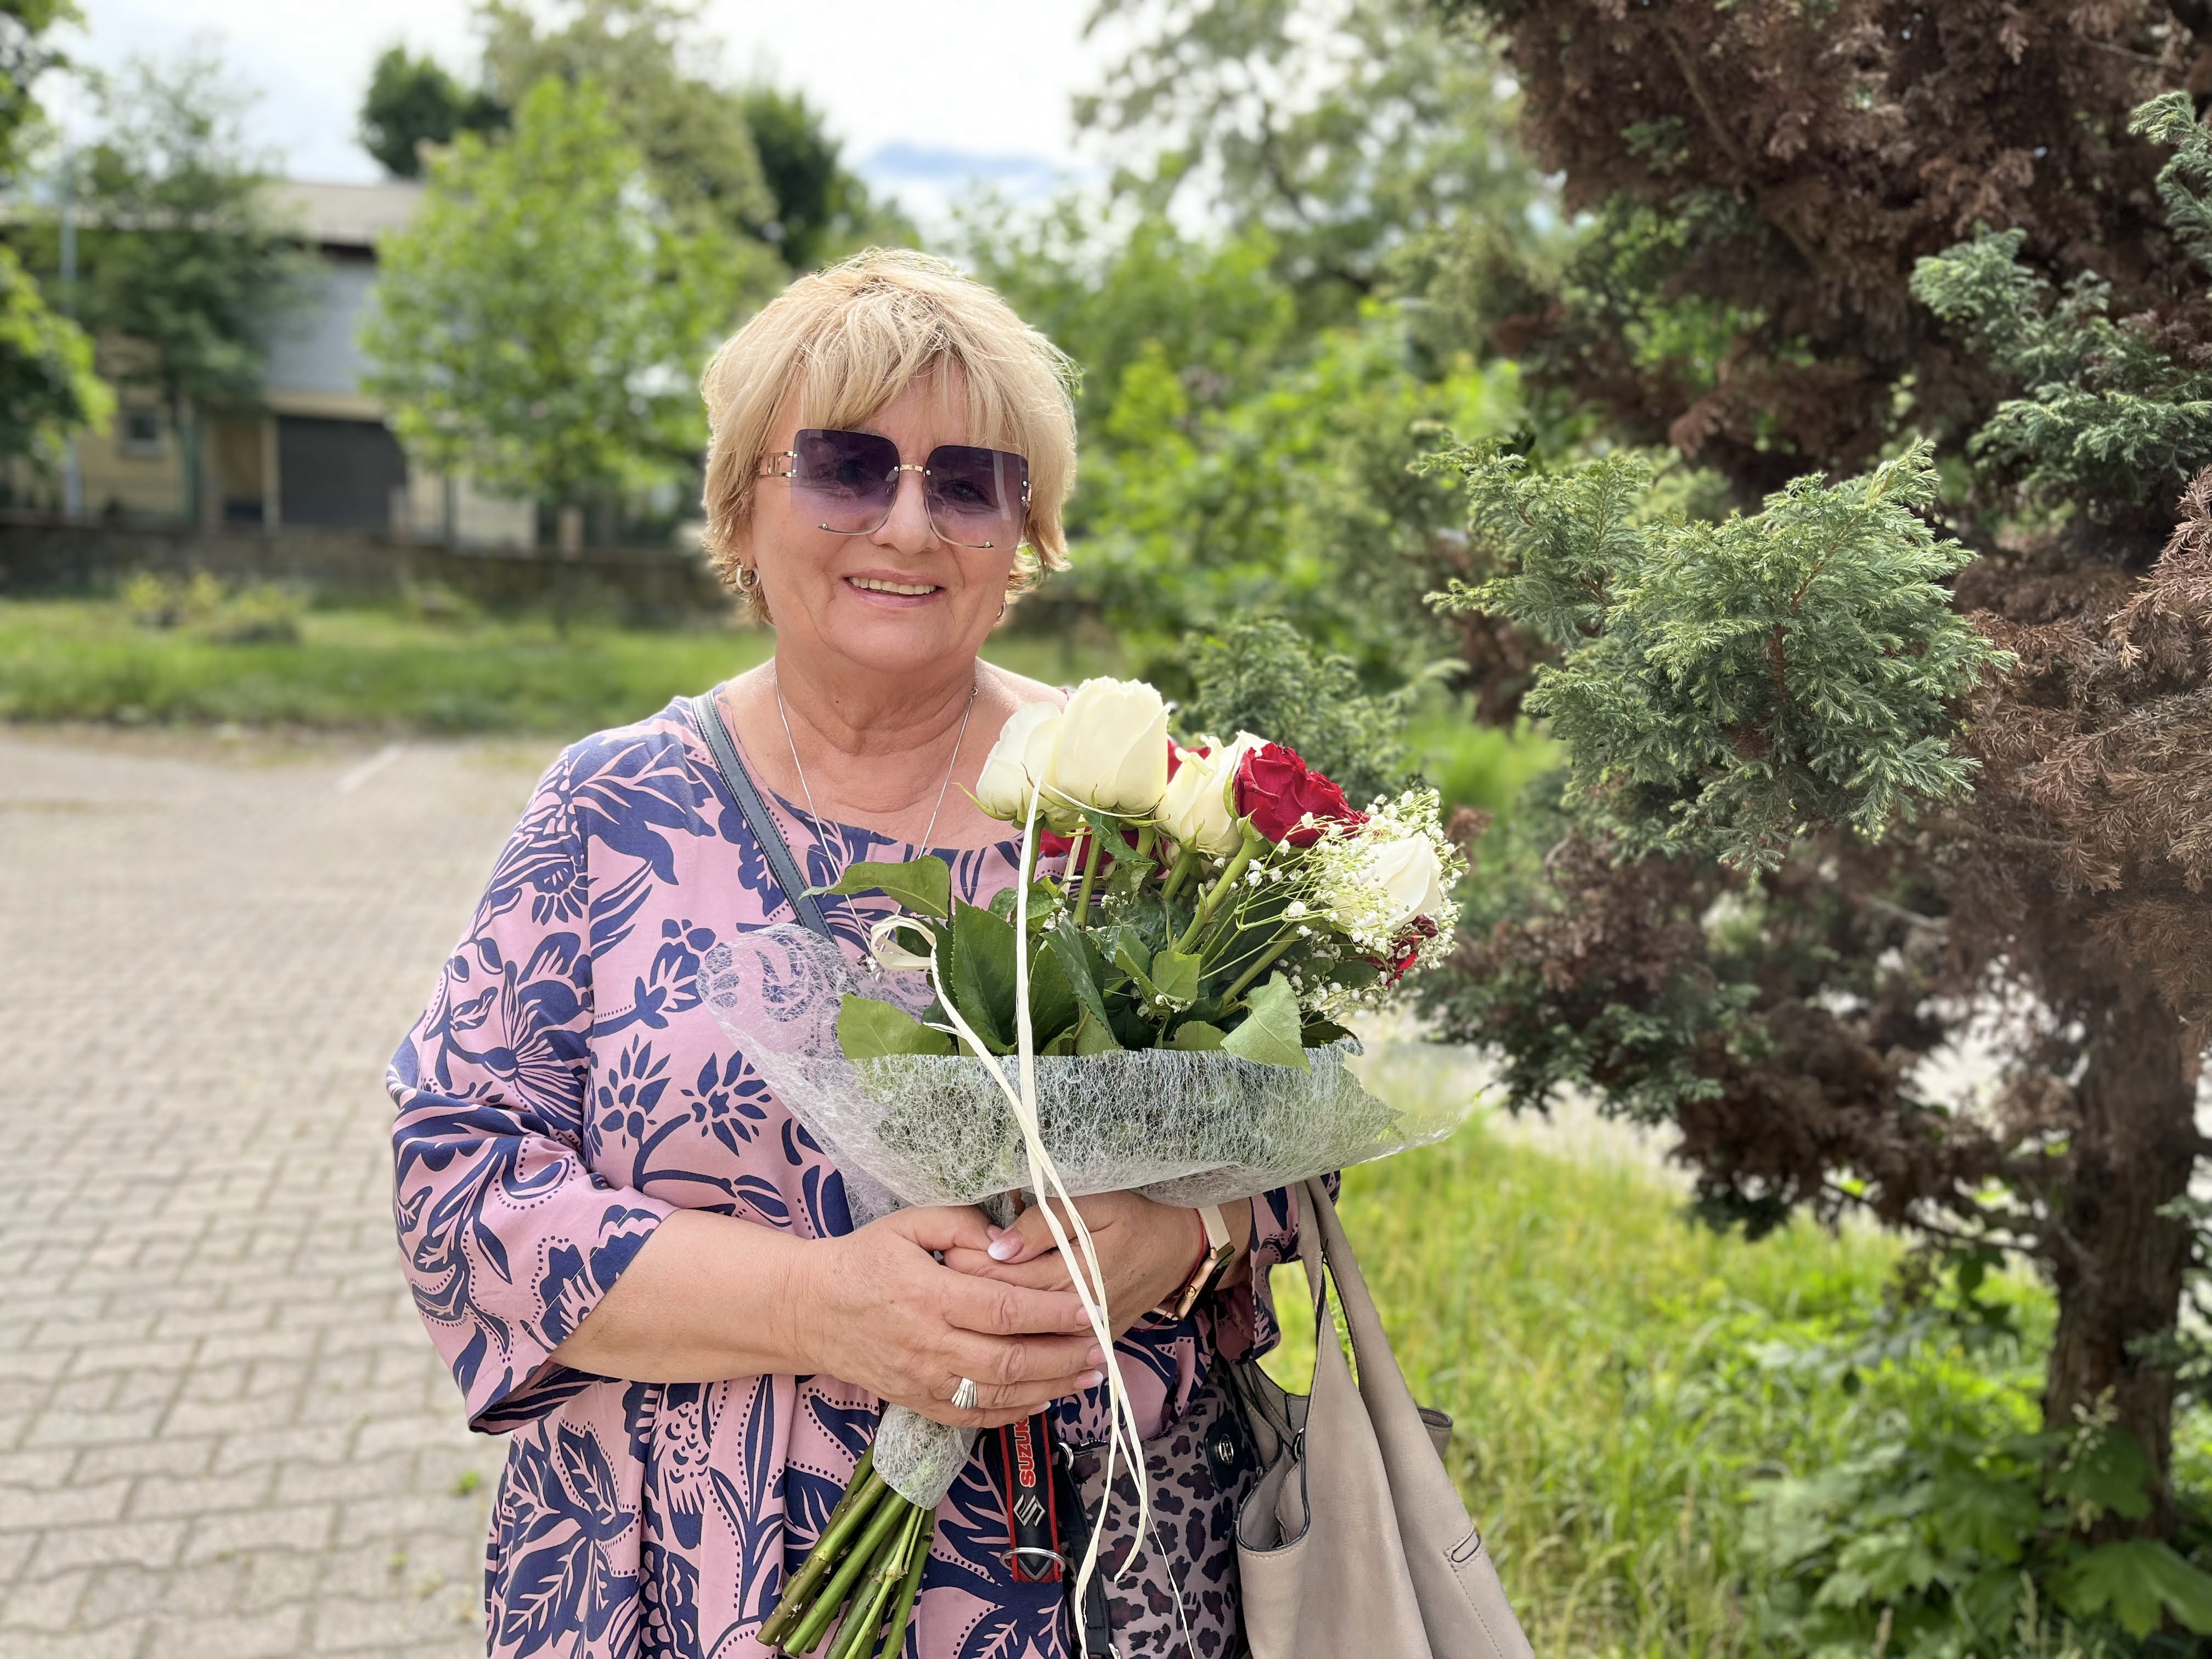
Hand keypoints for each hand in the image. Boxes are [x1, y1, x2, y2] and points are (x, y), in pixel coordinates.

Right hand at [799, 1206, 1105, 1428]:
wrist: (808, 1309)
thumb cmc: (862, 1259)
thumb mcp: (906, 1223)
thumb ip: (960, 1223)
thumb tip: (1010, 1240)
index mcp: (928, 1294)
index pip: (1003, 1309)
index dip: (1052, 1312)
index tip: (1090, 1307)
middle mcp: (927, 1343)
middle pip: (1009, 1359)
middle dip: (1063, 1355)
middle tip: (1102, 1346)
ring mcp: (922, 1379)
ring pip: (997, 1393)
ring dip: (1050, 1386)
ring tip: (1088, 1375)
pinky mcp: (917, 1401)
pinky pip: (973, 1416)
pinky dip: (1013, 1412)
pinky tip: (1044, 1399)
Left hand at [941, 1192, 1231, 1341]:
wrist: (1182, 1250)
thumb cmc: (1136, 1217)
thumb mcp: (1095, 1202)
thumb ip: (1043, 1222)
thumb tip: (997, 1246)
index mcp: (1070, 1273)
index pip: (1001, 1276)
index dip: (966, 1264)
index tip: (942, 1250)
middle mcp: (1073, 1313)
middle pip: (1003, 1312)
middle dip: (966, 1297)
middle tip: (938, 1279)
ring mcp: (1083, 1336)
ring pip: (1020, 1339)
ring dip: (985, 1326)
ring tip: (957, 1308)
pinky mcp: (1090, 1345)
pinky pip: (1045, 1355)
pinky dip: (1015, 1348)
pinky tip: (989, 1340)